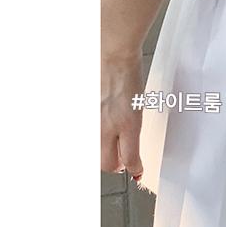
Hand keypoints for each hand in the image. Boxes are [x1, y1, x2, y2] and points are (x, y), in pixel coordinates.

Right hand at [101, 50, 143, 180]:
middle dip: (116, 166)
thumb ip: (133, 125)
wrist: (115, 56)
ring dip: (105, 152)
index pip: (131, 158)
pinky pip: (88, 134)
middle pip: (108, 164)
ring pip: (97, 151)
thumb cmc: (131, 75)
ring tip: (113, 142)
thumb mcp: (139, 104)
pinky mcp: (85, 114)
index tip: (138, 170)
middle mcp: (110, 125)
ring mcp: (95, 120)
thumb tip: (130, 142)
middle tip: (124, 160)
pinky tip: (101, 126)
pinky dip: (95, 135)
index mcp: (129, 123)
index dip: (134, 168)